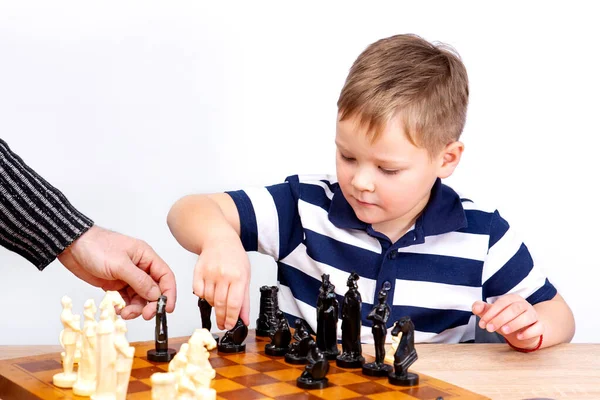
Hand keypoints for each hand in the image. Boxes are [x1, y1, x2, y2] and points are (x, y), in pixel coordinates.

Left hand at [57, 226, 176, 319]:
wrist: (72, 246)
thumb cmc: (96, 247)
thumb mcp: (119, 264)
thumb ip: (139, 280)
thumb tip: (156, 295)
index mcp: (146, 257)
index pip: (165, 276)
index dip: (169, 293)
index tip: (167, 309)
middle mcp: (140, 267)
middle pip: (154, 289)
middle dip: (151, 304)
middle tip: (145, 315)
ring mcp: (128, 277)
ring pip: (141, 297)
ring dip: (136, 308)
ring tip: (125, 313)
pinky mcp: (116, 284)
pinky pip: (127, 299)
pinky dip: (126, 307)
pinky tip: (118, 310)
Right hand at [192, 232, 249, 330]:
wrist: (219, 239)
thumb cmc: (234, 257)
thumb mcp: (246, 276)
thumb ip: (245, 300)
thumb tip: (244, 319)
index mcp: (238, 277)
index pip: (234, 304)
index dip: (231, 318)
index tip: (230, 326)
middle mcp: (224, 275)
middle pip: (220, 304)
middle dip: (221, 318)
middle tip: (223, 324)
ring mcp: (209, 273)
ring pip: (209, 299)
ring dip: (214, 306)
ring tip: (219, 303)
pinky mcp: (198, 272)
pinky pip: (198, 292)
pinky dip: (203, 296)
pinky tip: (209, 293)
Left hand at [472, 294, 543, 348]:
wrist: (521, 331)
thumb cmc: (504, 320)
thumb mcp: (492, 314)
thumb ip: (482, 309)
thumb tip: (475, 307)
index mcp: (512, 299)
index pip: (502, 303)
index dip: (491, 313)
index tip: (482, 324)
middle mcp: (524, 305)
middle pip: (514, 309)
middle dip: (500, 319)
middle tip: (489, 328)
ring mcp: (533, 315)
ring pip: (528, 317)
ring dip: (514, 324)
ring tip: (503, 331)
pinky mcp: (539, 326)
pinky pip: (538, 327)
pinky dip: (529, 332)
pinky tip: (519, 336)